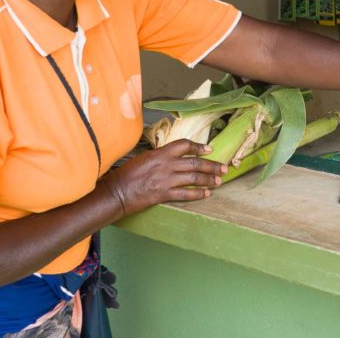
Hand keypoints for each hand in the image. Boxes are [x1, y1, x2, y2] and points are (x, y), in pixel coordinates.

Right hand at [102, 139, 226, 216]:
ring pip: (193, 178)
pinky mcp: (163, 194)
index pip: (184, 145)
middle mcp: (165, 164)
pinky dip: (198, 194)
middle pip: (194, 163)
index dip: (199, 147)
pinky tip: (207, 194)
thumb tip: (172, 158)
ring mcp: (165, 180)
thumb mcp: (143, 158)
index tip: (209, 149)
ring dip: (209, 179)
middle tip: (223, 168)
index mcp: (160, 153)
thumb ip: (160, 157)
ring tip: (219, 180)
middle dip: (212, 165)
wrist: (116, 192)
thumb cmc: (125, 175)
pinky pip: (186, 194)